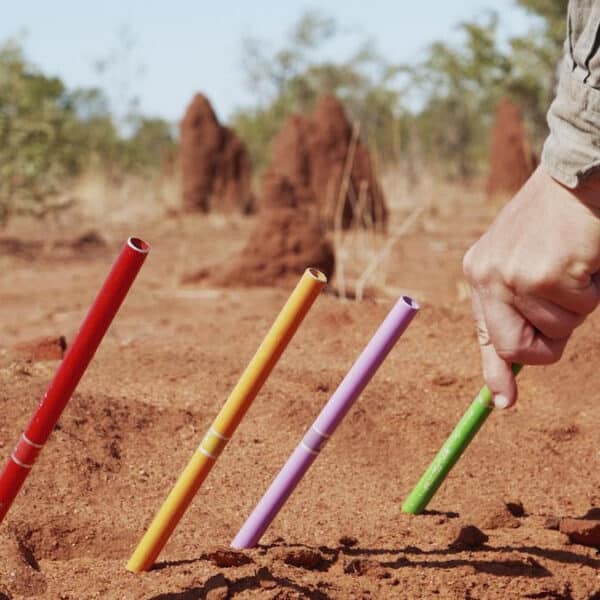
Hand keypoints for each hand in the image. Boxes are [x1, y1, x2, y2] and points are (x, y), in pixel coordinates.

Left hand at [463, 165, 599, 407]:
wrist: (579, 172)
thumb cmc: (558, 219)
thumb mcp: (525, 261)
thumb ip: (518, 306)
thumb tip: (516, 362)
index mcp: (480, 273)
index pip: (486, 333)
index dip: (496, 371)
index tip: (504, 403)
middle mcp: (488, 277)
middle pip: (516, 348)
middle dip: (549, 342)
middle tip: (567, 302)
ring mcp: (515, 277)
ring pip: (558, 329)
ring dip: (578, 303)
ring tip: (574, 260)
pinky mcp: (546, 274)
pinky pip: (581, 308)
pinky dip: (594, 288)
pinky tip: (584, 254)